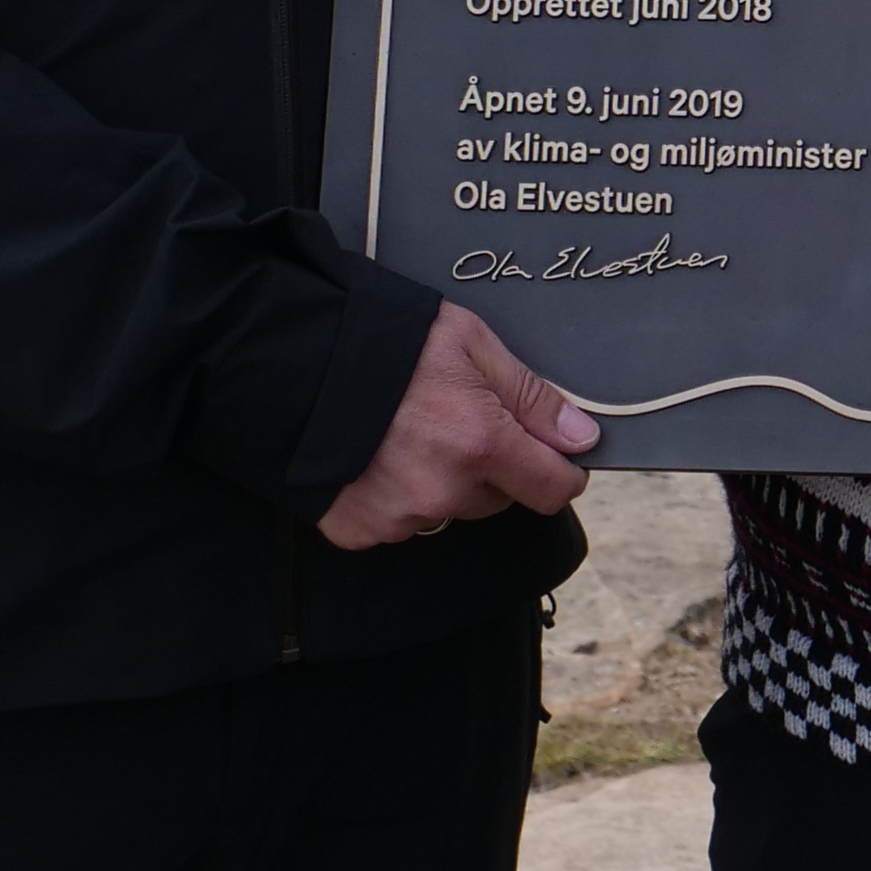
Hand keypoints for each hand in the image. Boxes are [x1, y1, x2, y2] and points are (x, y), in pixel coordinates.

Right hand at [318, 302, 600, 547]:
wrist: (288, 357)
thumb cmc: (384, 340)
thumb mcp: (470, 344)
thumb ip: (531, 397)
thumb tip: (583, 438)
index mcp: (480, 444)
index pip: (552, 489)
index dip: (560, 470)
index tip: (554, 455)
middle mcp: (442, 492)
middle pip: (497, 498)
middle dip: (491, 467)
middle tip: (456, 419)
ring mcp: (397, 518)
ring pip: (447, 510)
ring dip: (442, 483)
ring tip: (407, 432)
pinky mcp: (357, 529)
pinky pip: (398, 522)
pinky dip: (395, 496)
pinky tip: (376, 455)